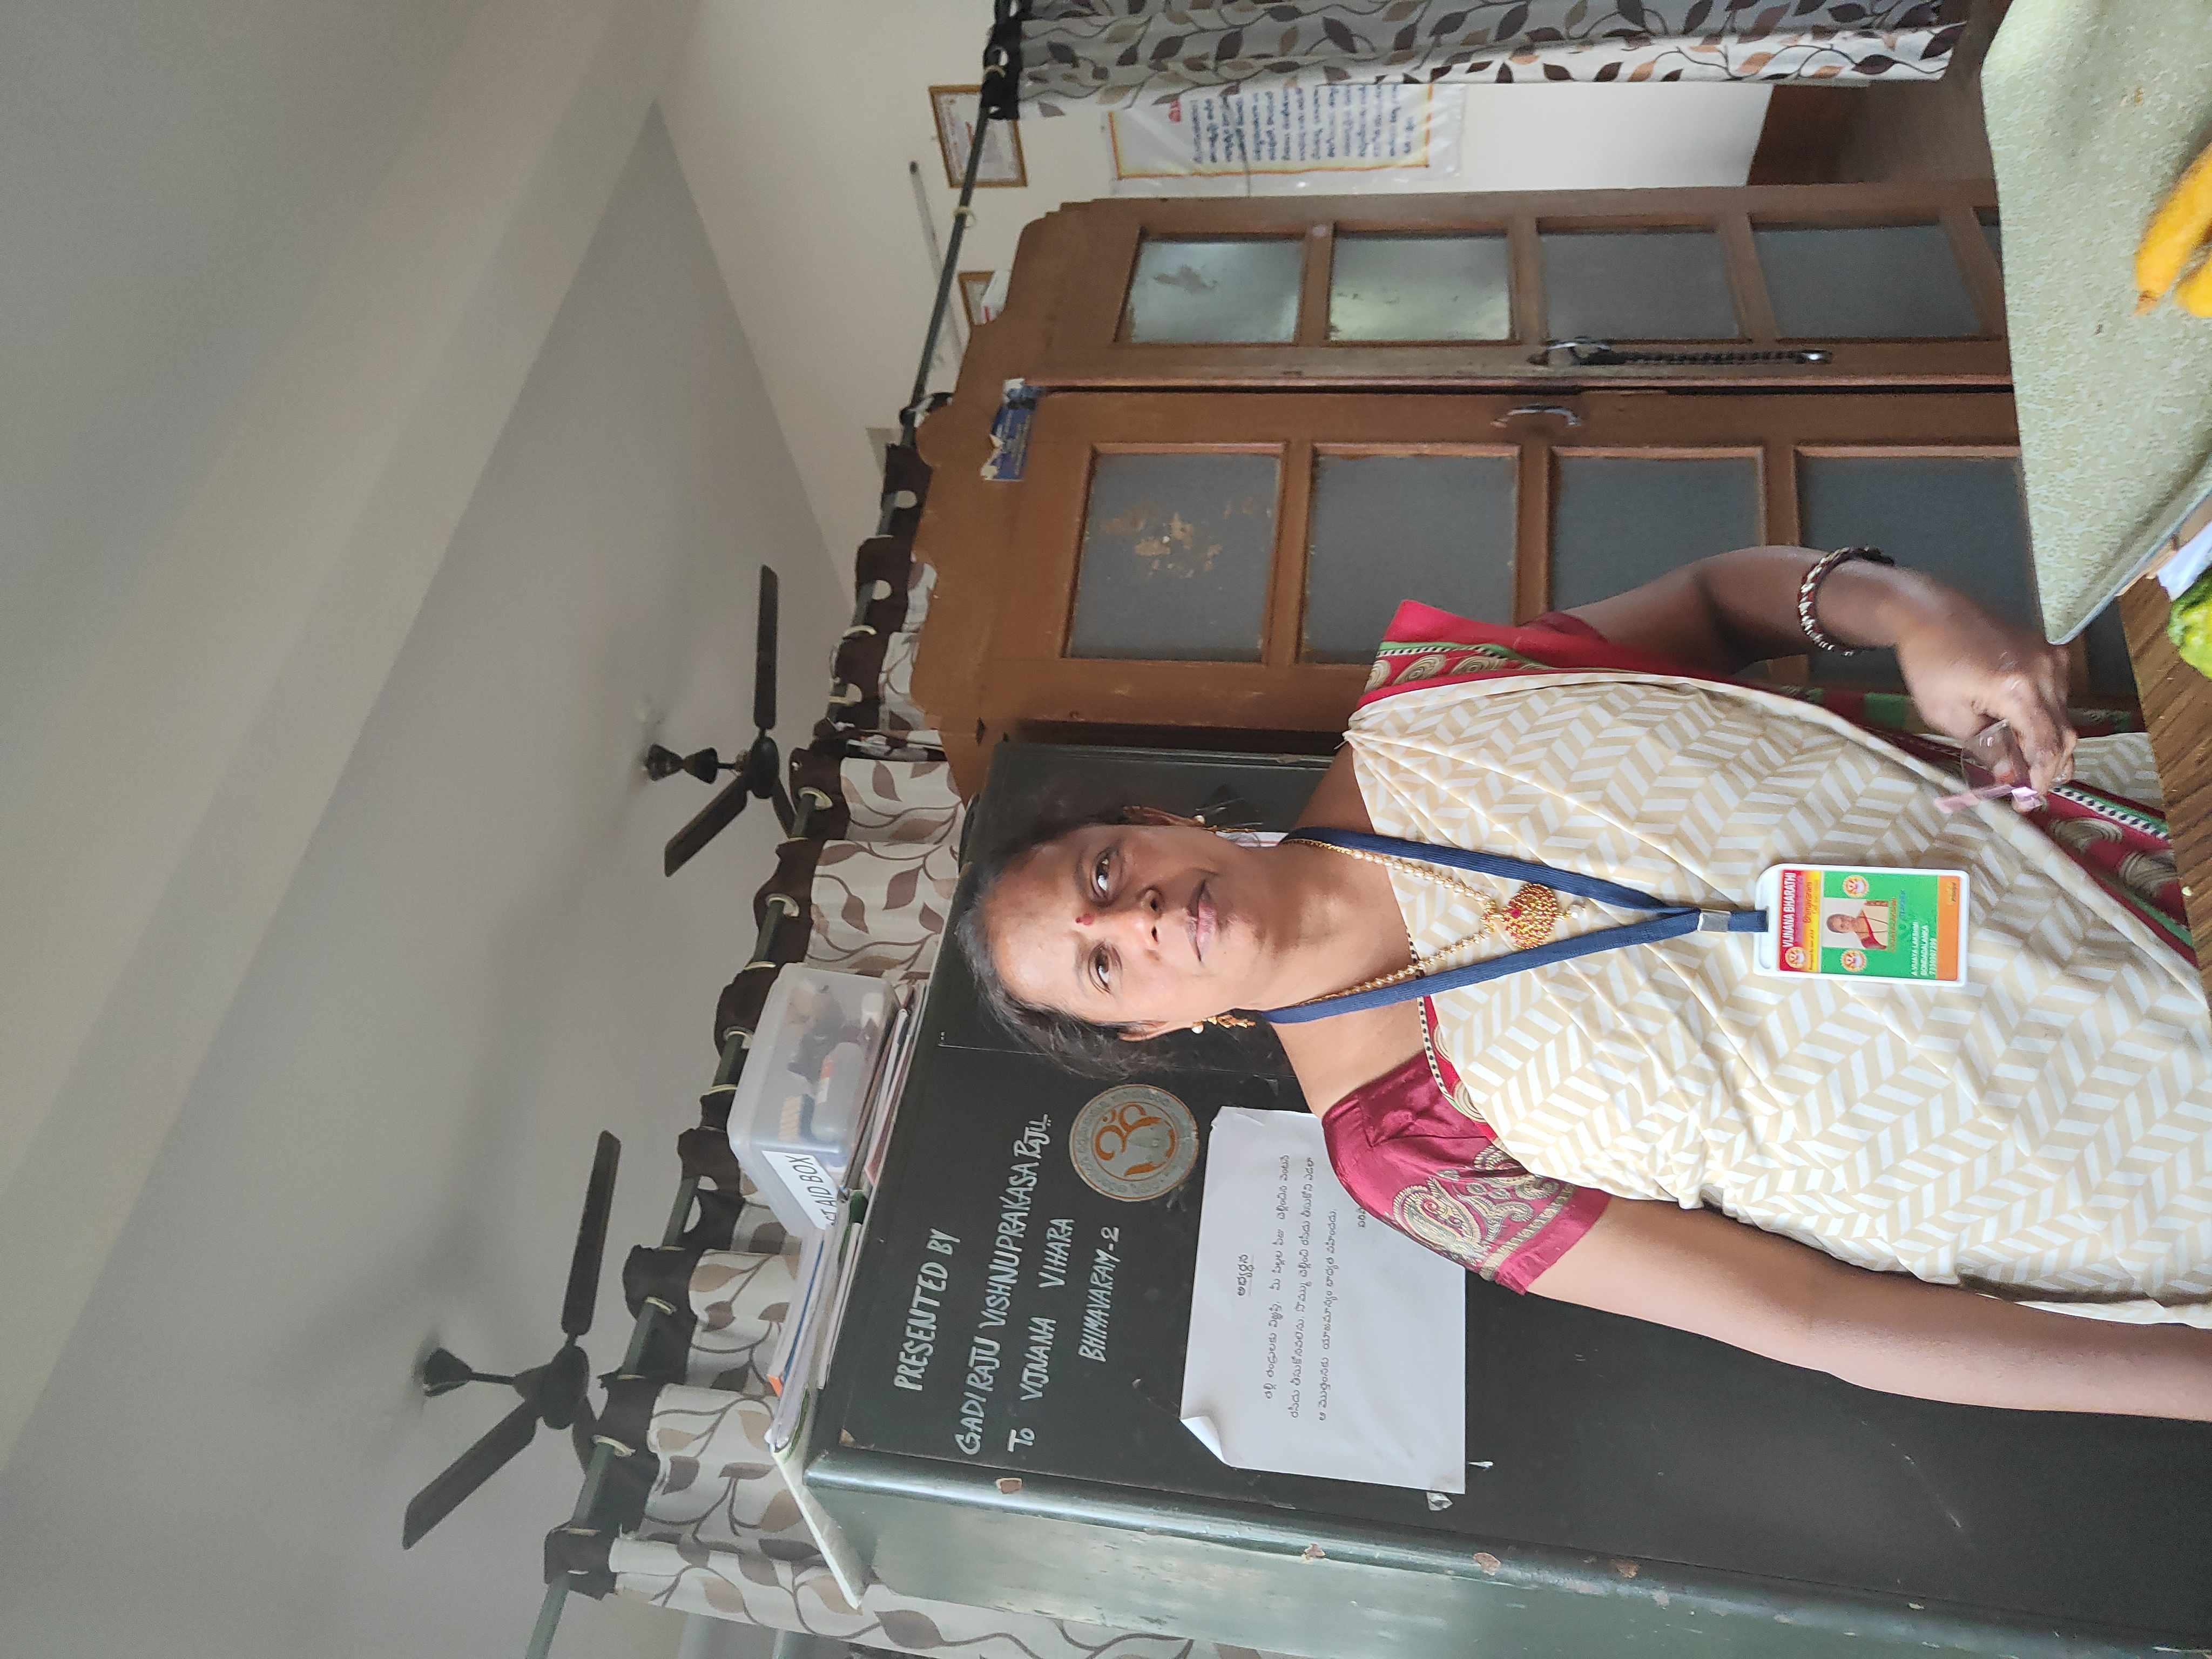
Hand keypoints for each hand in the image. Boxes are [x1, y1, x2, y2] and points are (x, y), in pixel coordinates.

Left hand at [1891, 596, 2074, 796]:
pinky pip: (2058, 694)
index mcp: (2018, 689)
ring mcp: (2053, 657)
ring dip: (2046, 743)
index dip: (2041, 780)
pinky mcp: (2051, 650)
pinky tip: (2021, 731)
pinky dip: (2044, 718)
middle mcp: (2047, 671)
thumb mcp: (1948, 716)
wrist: (1931, 613)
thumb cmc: (1930, 665)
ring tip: (2021, 763)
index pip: (2045, 747)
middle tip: (2029, 791)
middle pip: (2065, 734)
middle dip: (2051, 768)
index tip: (2027, 801)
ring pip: (2064, 715)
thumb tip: (2013, 777)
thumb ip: (1987, 747)